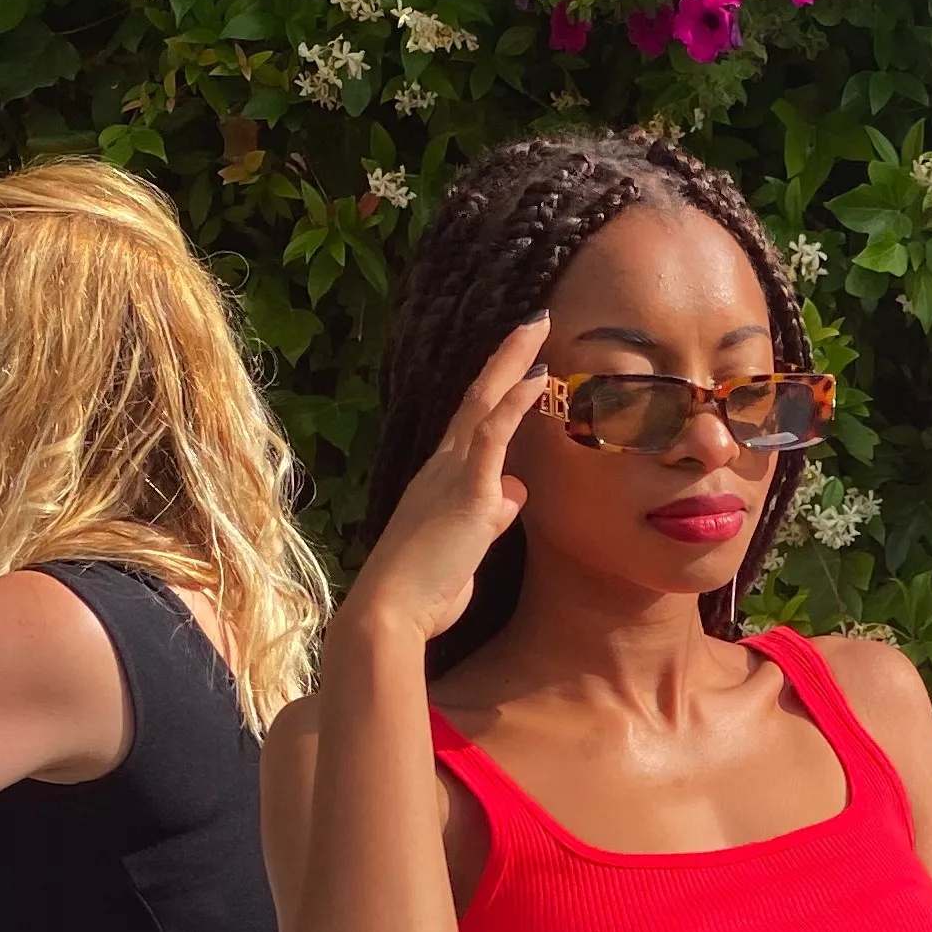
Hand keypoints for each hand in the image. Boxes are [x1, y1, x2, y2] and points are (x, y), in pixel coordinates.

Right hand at [345, 317, 550, 647]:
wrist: (391, 609)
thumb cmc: (424, 588)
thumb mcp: (468, 546)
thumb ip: (491, 515)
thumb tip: (514, 493)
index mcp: (440, 478)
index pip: (473, 422)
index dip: (497, 388)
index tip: (522, 360)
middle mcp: (443, 465)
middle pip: (478, 397)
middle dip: (507, 357)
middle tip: (536, 321)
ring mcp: (453, 474)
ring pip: (484, 404)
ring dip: (512, 363)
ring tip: (539, 326)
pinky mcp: (467, 491)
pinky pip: (492, 436)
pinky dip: (513, 404)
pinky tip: (536, 377)